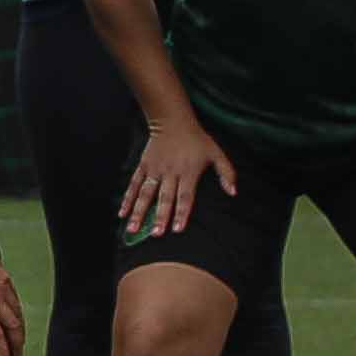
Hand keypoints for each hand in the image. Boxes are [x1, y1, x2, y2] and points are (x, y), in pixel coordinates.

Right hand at [120, 117, 234, 239]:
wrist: (172, 121)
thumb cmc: (197, 140)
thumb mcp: (216, 153)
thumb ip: (226, 173)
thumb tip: (233, 193)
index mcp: (188, 172)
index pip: (185, 197)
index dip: (181, 213)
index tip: (177, 229)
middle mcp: (169, 173)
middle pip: (164, 198)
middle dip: (159, 216)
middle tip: (156, 234)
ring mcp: (154, 170)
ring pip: (145, 194)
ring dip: (138, 212)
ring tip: (132, 228)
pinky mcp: (143, 166)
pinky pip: (134, 185)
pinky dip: (128, 199)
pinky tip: (122, 213)